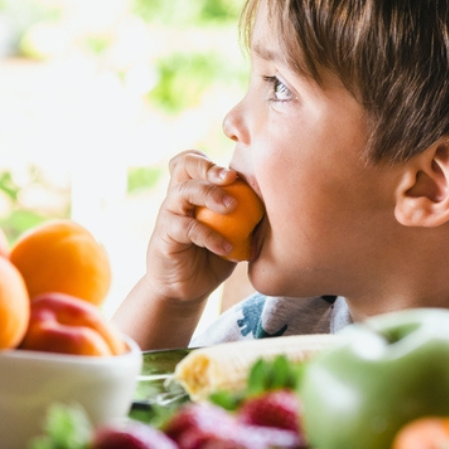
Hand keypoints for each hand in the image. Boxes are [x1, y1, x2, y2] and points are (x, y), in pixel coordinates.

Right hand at [143, 150, 241, 304]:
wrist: (187, 289)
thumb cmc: (215, 256)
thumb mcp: (236, 233)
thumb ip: (249, 215)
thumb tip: (283, 200)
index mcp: (193, 190)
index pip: (193, 160)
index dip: (210, 159)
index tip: (235, 172)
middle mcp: (178, 197)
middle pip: (185, 165)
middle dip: (210, 167)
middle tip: (232, 179)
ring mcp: (169, 214)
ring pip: (184, 191)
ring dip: (210, 194)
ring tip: (233, 207)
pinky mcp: (165, 236)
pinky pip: (186, 227)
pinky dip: (209, 235)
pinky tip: (227, 248)